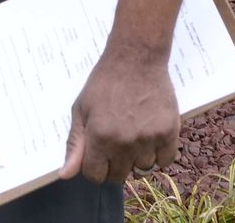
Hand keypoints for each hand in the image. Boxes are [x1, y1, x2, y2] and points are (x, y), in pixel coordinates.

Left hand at [57, 49, 179, 182]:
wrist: (136, 57)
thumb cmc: (105, 82)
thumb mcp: (81, 109)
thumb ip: (74, 144)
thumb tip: (66, 175)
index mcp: (99, 137)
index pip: (96, 176)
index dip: (95, 167)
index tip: (99, 156)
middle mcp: (124, 142)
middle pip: (119, 177)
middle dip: (115, 165)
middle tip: (117, 142)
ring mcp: (148, 138)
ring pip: (143, 169)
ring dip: (138, 157)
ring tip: (135, 134)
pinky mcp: (169, 131)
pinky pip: (165, 160)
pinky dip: (159, 153)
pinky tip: (151, 136)